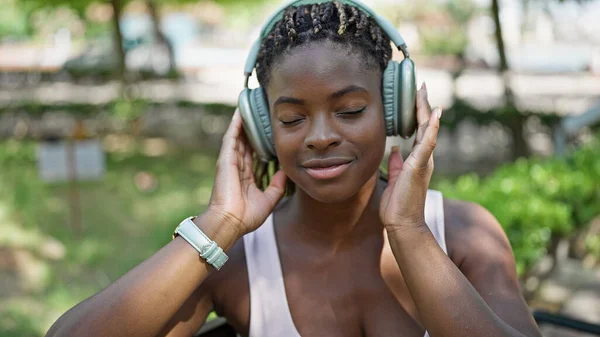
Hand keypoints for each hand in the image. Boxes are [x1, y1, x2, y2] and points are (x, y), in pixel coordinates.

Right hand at [205, 109, 286, 236]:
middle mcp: (237, 166)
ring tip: (252, 104)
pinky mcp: (225, 159)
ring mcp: (230, 161)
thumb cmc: (246, 217)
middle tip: (263, 111)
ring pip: (239, 136)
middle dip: (254, 127)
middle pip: (247, 141)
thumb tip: (284, 172)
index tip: (270, 130)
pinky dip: (236, 124)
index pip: (254, 154)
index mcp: (246, 177)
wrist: (230, 222)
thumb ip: (277, 186)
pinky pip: (231, 137)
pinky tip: (241, 111)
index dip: (261, 142)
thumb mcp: (268, 200)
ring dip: (245, 121)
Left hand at [379, 83, 441, 231]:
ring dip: (425, 109)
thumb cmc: (398, 204)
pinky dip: (431, 127)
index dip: (416, 113)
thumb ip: (395, 163)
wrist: (402, 223)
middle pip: (424, 125)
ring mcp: (423, 161)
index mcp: (417, 160)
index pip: (418, 131)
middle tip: (420, 85)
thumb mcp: (394, 178)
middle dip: (422, 104)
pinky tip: (434, 113)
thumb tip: (394, 149)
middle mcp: (423, 157)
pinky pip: (427, 142)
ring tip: (423, 92)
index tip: (415, 96)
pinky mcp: (419, 165)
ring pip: (426, 129)